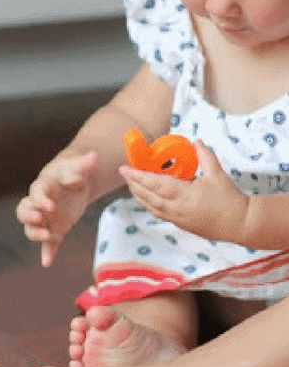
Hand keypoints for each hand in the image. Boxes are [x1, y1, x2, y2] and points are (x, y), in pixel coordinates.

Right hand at [16, 151, 98, 265]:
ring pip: (30, 228)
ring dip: (35, 234)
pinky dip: (47, 252)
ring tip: (48, 237)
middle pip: (23, 211)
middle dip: (29, 217)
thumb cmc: (72, 171)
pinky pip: (47, 243)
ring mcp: (44, 218)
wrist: (74, 180)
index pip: (35, 193)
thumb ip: (84, 163)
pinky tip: (48, 262)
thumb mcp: (78, 166)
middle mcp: (38, 203)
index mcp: (43, 186)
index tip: (50, 206)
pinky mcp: (53, 228)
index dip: (40, 200)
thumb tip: (94, 155)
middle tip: (40, 220)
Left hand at [119, 140, 249, 243]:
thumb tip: (196, 141)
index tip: (125, 169)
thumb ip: (205, 156)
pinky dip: (149, 204)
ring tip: (131, 184)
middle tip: (125, 173)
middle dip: (134, 184)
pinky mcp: (180, 224)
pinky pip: (158, 213)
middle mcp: (177, 209)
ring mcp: (177, 218)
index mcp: (184, 195)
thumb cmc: (229, 199)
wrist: (240, 224)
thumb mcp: (217, 174)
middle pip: (148, 196)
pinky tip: (146, 197)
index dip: (138, 176)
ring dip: (139, 195)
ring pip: (151, 207)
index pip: (155, 184)